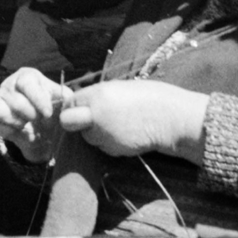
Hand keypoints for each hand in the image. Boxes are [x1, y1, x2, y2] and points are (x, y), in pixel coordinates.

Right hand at [0, 67, 73, 162]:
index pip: (27, 83)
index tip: (48, 113)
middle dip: (31, 114)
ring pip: (0, 111)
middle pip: (16, 100)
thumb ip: (66, 98)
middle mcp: (8, 85)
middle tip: (39, 119)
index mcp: (26, 77)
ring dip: (18, 123)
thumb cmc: (49, 108)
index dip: (38, 99)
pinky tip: (19, 131)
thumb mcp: (60, 100)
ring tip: (28, 125)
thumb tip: (68, 102)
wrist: (39, 128)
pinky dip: (8, 132)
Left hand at [57, 79, 208, 160]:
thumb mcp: (119, 88)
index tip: (81, 108)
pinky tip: (125, 133)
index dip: (74, 106)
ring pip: (86, 136)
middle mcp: (95, 114)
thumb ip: (98, 96)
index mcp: (98, 94)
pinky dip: (109, 142)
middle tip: (87, 120)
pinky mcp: (112, 149)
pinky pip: (102, 146)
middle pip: (67, 122)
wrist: (170, 118)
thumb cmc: (150, 97)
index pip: (69, 103)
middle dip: (73, 122)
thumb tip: (83, 104)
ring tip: (117, 124)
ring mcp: (103, 134)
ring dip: (94, 133)